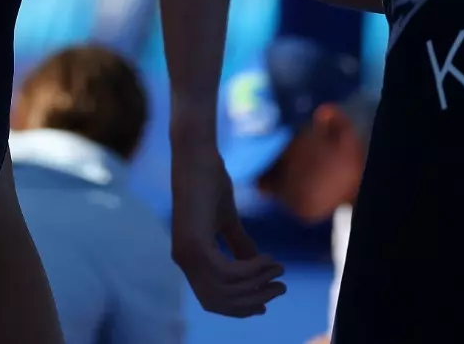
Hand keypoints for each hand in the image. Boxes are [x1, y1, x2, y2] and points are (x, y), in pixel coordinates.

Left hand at [170, 142, 284, 316]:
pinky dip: (251, 270)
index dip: (239, 307)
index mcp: (189, 257)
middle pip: (219, 301)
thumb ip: (238, 243)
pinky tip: (267, 259)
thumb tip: (255, 267)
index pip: (212, 299)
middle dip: (252, 300)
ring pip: (225, 290)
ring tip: (278, 269)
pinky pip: (227, 273)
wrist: (197, 156)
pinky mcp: (194, 243)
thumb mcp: (227, 219)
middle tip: (280, 289)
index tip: (265, 304)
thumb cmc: (209, 182)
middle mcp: (183, 259)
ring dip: (257, 283)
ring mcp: (186, 253)